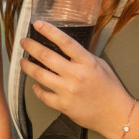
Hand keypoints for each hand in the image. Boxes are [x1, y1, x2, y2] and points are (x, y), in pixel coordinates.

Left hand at [19, 20, 132, 138]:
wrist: (115, 115)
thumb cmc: (110, 88)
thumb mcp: (100, 65)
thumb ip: (82, 56)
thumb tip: (64, 47)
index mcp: (87, 62)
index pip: (65, 42)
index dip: (49, 31)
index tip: (37, 24)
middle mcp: (75, 75)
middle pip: (46, 56)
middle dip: (31, 46)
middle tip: (24, 42)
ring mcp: (67, 91)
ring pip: (39, 74)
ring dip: (27, 66)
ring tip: (23, 60)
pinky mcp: (62, 105)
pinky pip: (43, 95)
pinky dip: (36, 89)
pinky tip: (35, 84)